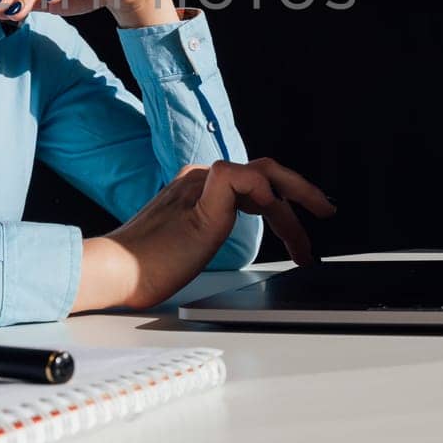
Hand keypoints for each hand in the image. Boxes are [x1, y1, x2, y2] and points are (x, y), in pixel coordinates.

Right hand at [72, 157, 336, 311]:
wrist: (114, 272)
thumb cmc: (143, 269)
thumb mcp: (189, 248)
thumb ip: (209, 234)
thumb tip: (235, 244)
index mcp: (195, 190)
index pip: (252, 184)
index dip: (284, 203)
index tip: (302, 231)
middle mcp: (199, 181)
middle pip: (263, 171)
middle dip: (301, 190)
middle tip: (327, 211)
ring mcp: (199, 187)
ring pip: (262, 173)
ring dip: (296, 197)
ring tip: (316, 220)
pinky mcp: (200, 200)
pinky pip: (240, 177)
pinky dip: (264, 192)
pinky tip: (277, 214)